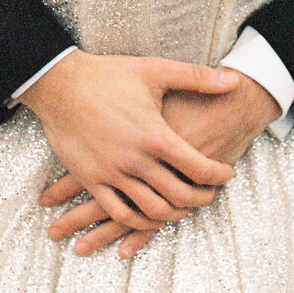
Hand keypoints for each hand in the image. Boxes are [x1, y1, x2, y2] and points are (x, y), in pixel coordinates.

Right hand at [20, 50, 238, 231]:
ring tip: (184, 206)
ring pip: (152, 210)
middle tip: (210, 194)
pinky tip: (151, 216)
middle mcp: (136, 160)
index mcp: (155, 134)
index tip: (226, 173)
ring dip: (174, 213)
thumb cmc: (108, 74)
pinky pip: (119, 212)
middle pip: (179, 195)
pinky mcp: (92, 180)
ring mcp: (112, 173)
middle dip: (201, 199)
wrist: (61, 84)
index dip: (218, 175)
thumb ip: (196, 77)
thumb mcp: (155, 70)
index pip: (198, 168)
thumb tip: (233, 80)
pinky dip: (140, 222)